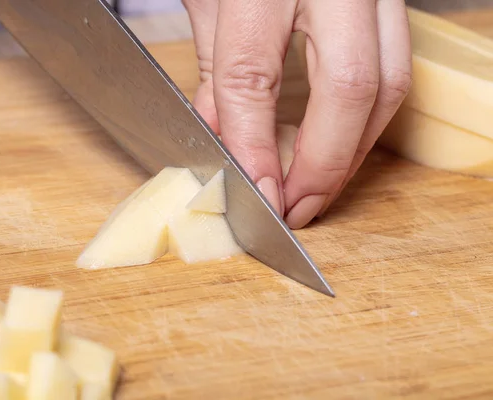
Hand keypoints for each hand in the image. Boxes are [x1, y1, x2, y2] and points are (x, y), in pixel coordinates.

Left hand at [182, 0, 411, 227]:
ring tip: (319, 188)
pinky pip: (397, 66)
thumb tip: (221, 137)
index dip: (253, 148)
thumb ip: (216, 64)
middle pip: (350, 88)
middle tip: (297, 210)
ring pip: (390, 83)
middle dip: (324, 166)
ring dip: (354, 150)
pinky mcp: (392, 0)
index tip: (258, 196)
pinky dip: (370, 117)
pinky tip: (343, 144)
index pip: (252, 78)